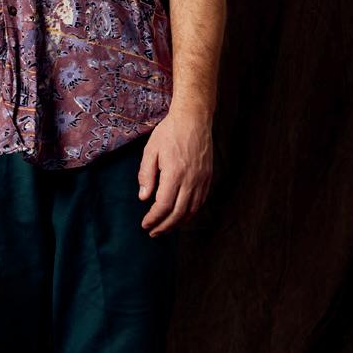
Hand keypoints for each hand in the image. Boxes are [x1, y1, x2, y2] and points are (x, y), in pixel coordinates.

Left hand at [138, 103, 212, 234]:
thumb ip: (146, 175)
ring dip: (178, 223)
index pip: (164, 205)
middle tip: (153, 233)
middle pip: (179, 213)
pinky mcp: (208, 178)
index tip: (145, 225)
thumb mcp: (151, 150)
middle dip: (165, 226)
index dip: (154, 219)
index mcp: (175, 173)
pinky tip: (181, 216)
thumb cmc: (169, 132)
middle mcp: (191, 180)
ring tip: (166, 229)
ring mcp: (202, 180)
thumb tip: (144, 198)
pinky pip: (200, 202)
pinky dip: (190, 213)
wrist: (194, 119)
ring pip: (192, 210)